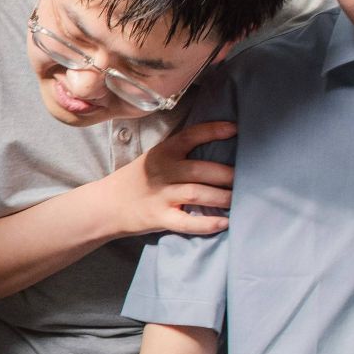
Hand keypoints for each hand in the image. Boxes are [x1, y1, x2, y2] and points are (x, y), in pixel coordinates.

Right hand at [104, 120, 235, 236]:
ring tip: (239, 199)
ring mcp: (160, 196)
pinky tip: (224, 222)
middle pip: (201, 169)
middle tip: (246, 178)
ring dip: (223, 197)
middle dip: (228, 174)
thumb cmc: (137, 180)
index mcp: (162, 153)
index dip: (214, 130)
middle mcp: (162, 172)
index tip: (235, 129)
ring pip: (198, 193)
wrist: (106, 205)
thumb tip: (220, 152)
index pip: (191, 136)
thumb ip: (180, 154)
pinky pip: (187, 222)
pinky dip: (208, 223)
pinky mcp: (159, 218)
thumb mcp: (154, 159)